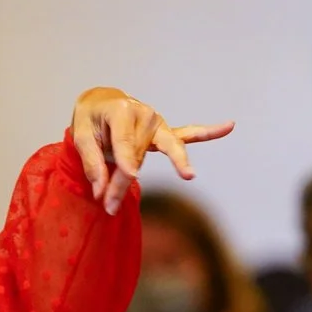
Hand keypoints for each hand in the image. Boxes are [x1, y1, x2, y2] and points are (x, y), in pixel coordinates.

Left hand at [68, 88, 233, 215]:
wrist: (102, 104)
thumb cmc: (91, 119)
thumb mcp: (81, 136)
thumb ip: (92, 163)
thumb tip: (101, 191)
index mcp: (122, 110)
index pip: (125, 143)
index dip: (125, 163)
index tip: (130, 177)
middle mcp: (145, 114)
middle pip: (140, 156)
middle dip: (122, 183)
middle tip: (107, 207)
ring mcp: (159, 124)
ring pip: (159, 157)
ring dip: (138, 179)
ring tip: (169, 182)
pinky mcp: (167, 133)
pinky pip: (190, 133)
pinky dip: (210, 132)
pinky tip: (229, 125)